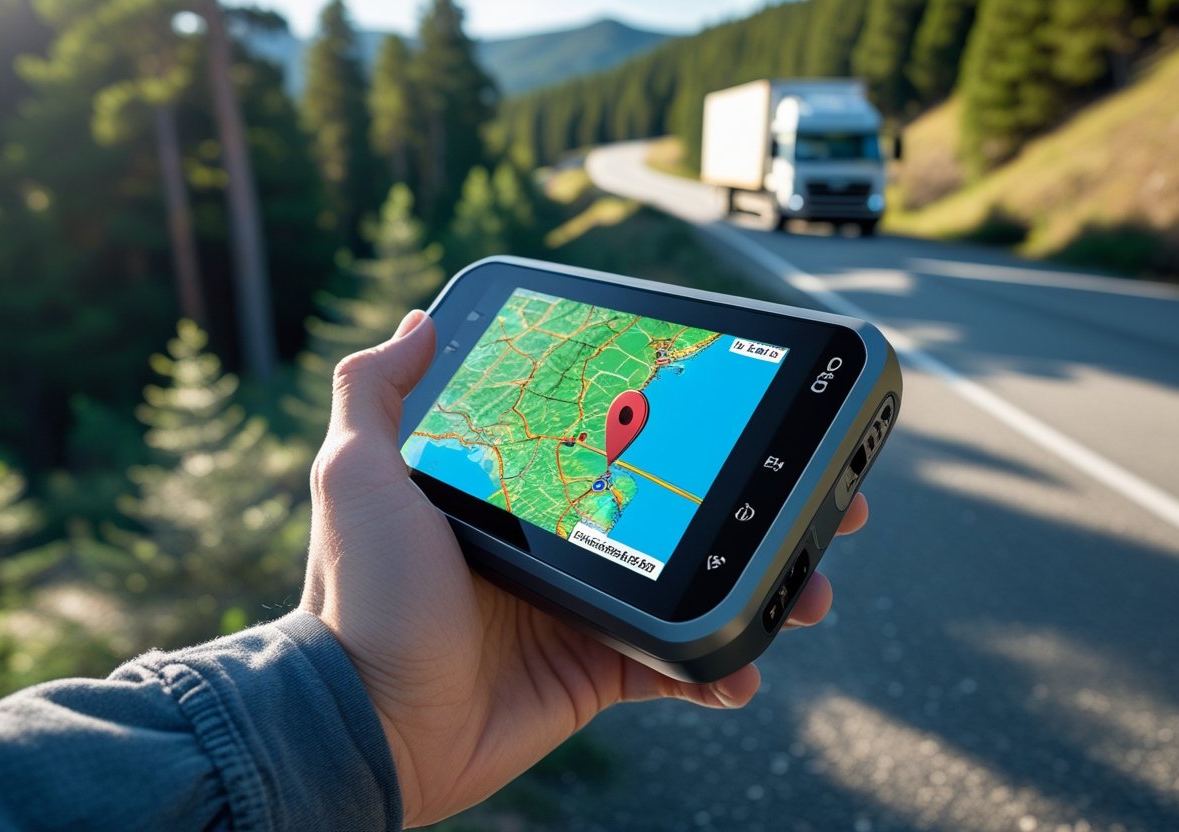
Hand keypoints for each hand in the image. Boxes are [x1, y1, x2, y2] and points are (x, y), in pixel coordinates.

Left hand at [301, 310, 869, 827]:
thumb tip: (418, 321)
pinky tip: (745, 668)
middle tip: (820, 496)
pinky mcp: (597, 671)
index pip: (617, 442)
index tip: (742, 407)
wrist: (365, 723)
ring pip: (694, 583)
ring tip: (812, 586)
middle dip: (754, 502)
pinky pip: (675, 666)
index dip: (686, 428)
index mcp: (518, 490)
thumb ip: (378, 395)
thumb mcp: (358, 476)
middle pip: (679, 508)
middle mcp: (559, 540)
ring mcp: (584, 607)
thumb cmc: (360, 593)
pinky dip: (719, 669)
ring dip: (762, 583)